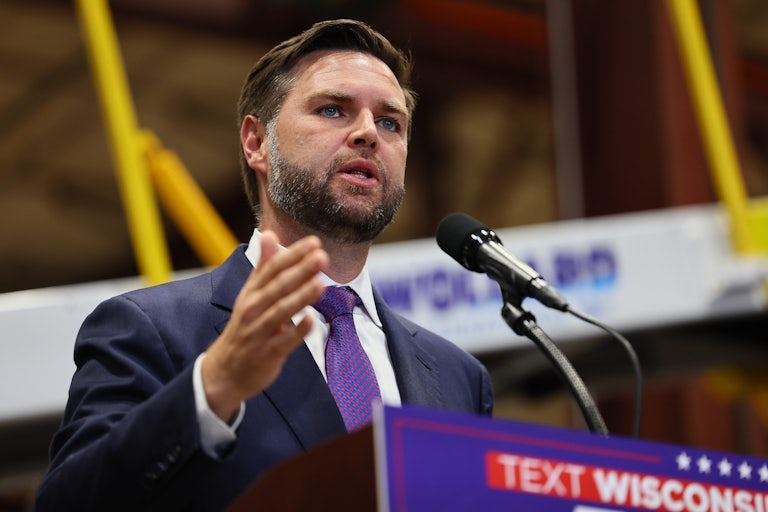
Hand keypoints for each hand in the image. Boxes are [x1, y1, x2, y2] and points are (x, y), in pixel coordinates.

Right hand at [201, 231, 328, 420]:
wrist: (225, 371)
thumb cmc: (245, 327)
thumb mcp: (251, 294)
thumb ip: (264, 265)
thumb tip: (270, 234)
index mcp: (252, 292)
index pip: (272, 268)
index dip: (293, 255)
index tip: (314, 243)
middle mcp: (253, 309)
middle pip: (278, 286)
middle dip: (300, 271)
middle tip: (321, 257)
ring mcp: (259, 332)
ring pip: (281, 311)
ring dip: (300, 297)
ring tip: (320, 283)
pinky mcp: (266, 354)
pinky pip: (283, 342)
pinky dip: (297, 331)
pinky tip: (311, 321)